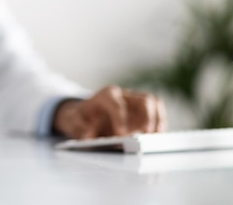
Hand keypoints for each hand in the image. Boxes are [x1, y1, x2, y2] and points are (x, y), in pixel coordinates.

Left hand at [52, 85, 166, 138]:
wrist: (84, 115)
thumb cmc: (80, 118)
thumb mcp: (72, 121)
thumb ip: (77, 127)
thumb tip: (87, 135)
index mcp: (106, 96)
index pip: (116, 103)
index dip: (120, 118)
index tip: (122, 133)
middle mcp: (123, 95)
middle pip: (142, 99)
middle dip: (147, 116)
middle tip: (146, 134)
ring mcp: (135, 102)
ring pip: (153, 104)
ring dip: (157, 121)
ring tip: (155, 137)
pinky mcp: (143, 111)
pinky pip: (158, 112)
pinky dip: (160, 124)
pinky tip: (157, 137)